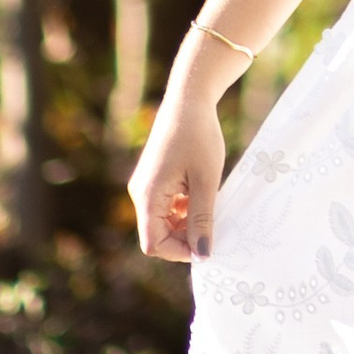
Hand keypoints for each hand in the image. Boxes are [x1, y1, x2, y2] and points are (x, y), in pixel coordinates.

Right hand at [129, 82, 229, 264]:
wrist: (190, 98)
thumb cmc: (199, 136)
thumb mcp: (206, 180)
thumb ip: (202, 218)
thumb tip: (202, 255)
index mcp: (147, 196)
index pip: (154, 244)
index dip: (179, 251)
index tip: (206, 245)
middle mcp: (140, 193)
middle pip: (157, 234)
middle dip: (184, 237)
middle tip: (213, 225)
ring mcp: (145, 185)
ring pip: (163, 221)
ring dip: (186, 222)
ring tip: (211, 206)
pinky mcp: (153, 178)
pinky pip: (165, 206)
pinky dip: (183, 208)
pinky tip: (202, 194)